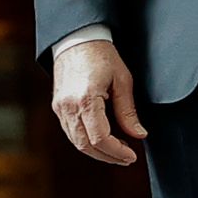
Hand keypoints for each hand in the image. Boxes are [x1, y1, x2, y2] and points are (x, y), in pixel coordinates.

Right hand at [51, 38, 148, 165]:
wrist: (77, 39)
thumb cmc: (102, 55)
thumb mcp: (122, 80)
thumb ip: (128, 111)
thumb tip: (138, 134)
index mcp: (86, 99)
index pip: (100, 138)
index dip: (117, 152)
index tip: (131, 155)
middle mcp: (69, 107)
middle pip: (86, 145)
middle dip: (108, 156)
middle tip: (127, 158)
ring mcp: (60, 108)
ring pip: (77, 142)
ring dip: (97, 152)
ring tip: (117, 151)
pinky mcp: (58, 107)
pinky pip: (71, 133)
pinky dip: (87, 141)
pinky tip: (102, 140)